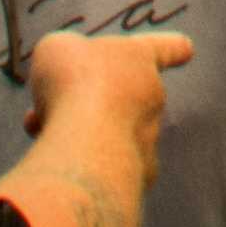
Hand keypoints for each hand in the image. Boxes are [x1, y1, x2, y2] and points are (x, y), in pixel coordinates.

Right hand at [23, 26, 190, 168]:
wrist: (86, 142)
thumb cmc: (74, 82)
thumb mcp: (56, 49)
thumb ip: (63, 57)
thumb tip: (59, 81)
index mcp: (141, 61)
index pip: (166, 49)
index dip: (172, 47)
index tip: (186, 49)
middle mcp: (151, 100)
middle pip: (121, 95)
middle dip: (83, 99)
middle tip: (47, 100)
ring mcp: (146, 141)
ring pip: (103, 132)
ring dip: (72, 129)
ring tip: (39, 126)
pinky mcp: (133, 179)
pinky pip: (100, 166)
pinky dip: (77, 161)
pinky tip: (51, 156)